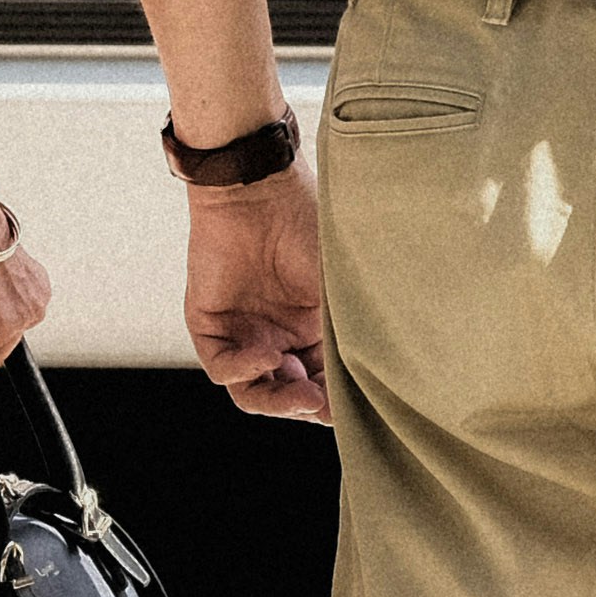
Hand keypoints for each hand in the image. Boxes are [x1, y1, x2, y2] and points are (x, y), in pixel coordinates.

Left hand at [187, 168, 330, 426]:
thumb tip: (385, 378)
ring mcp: (243, 333)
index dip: (336, 403)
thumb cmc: (309, 224)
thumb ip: (354, 332)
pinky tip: (267, 356)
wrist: (258, 187)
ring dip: (279, 401)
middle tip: (323, 405)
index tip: (354, 410)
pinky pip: (222, 367)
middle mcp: (278, 336)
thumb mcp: (341, 285)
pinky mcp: (210, 325)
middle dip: (308, 406)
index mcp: (313, 329)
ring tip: (302, 394)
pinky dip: (244, 370)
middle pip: (290, 395)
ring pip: (255, 392)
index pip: (324, 383)